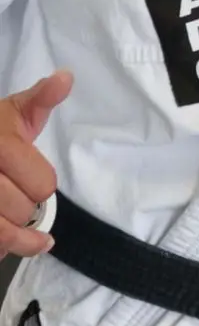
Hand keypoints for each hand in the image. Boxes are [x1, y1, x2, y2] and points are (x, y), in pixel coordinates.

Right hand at [0, 72, 70, 258]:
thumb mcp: (11, 111)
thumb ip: (40, 98)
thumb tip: (65, 77)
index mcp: (0, 147)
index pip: (42, 184)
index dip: (41, 182)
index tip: (31, 176)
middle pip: (23, 209)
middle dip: (25, 204)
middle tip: (14, 192)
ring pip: (3, 232)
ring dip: (12, 230)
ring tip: (13, 217)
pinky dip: (4, 247)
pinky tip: (14, 245)